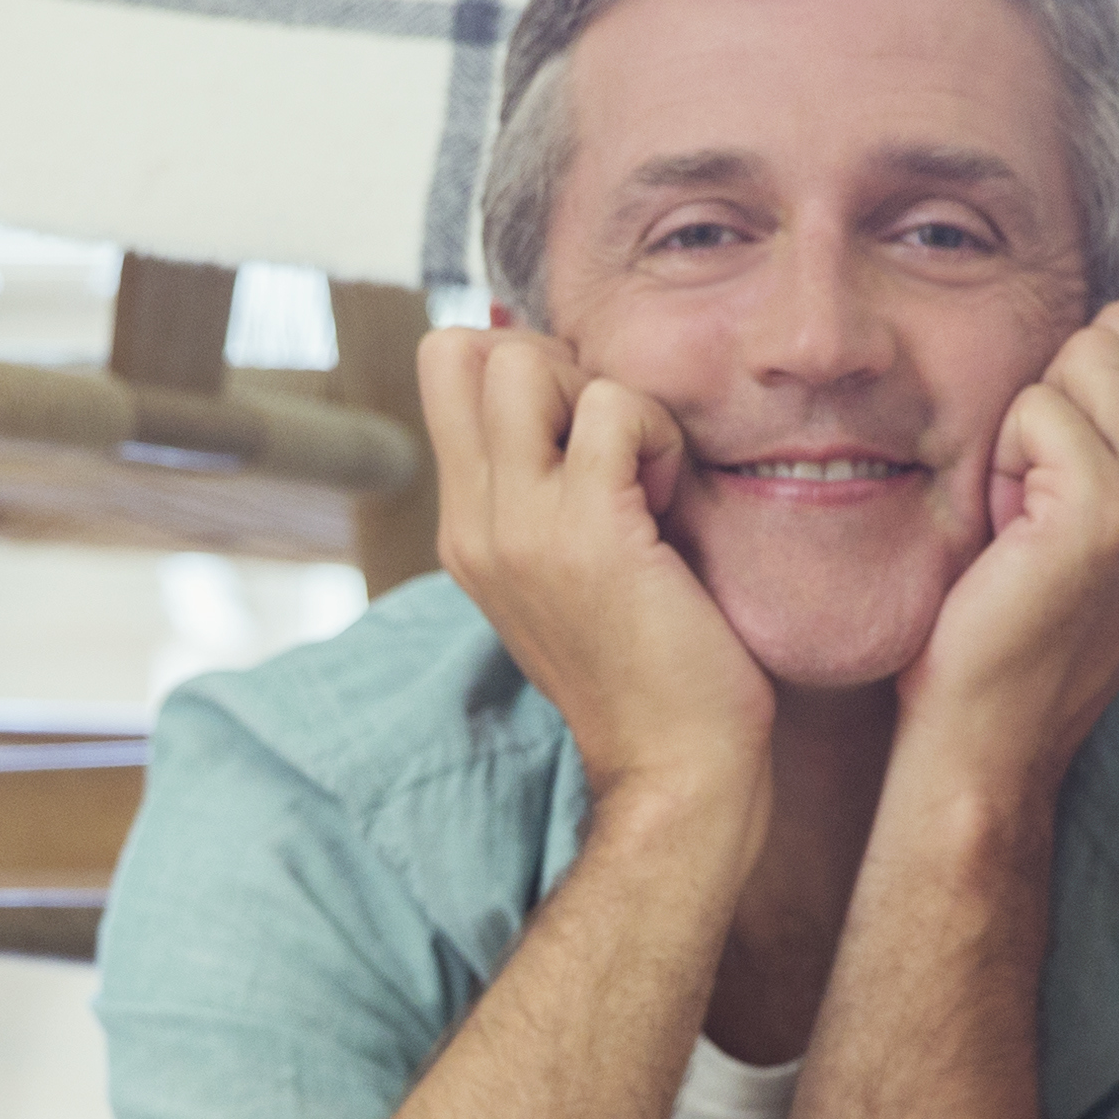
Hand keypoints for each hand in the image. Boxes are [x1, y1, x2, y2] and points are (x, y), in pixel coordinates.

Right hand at [418, 324, 770, 825]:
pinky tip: (673, 502)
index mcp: (466, 530)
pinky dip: (659, 433)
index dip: (521, 366)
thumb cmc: (650, 671)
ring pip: (522, 363)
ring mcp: (518, 529)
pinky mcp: (584, 534)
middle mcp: (473, 525)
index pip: (443, 372)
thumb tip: (568, 385)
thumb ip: (550, 488)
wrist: (675, 768)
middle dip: (554, 366)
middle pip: (459, 350)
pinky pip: (613, 408)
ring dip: (607, 397)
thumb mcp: (571, 571)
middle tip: (612, 445)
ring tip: (645, 476)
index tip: (584, 432)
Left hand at [893, 304, 1118, 809]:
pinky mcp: (1112, 509)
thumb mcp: (1108, 515)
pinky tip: (1009, 536)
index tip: (1062, 490)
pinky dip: (1001, 461)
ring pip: (1080, 357)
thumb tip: (1112, 325)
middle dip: (1056, 397)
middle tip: (1037, 501)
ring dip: (1026, 429)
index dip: (1079, 393)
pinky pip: (1035, 406)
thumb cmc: (1019, 615)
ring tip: (1025, 518)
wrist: (991, 733)